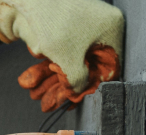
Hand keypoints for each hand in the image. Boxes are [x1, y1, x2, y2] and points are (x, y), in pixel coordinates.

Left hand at [0, 0, 123, 105]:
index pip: (111, 65)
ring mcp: (82, 22)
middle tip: (54, 100)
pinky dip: (48, 64)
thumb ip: (78, 81)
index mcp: (112, 28)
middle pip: (88, 62)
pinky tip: (33, 81)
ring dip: (54, 78)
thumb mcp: (69, 60)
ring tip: (38, 95)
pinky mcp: (64, 24)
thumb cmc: (53, 24)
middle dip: (67, 83)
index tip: (78, 97)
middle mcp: (101, 23)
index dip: (94, 84)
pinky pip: (60, 49)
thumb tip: (78, 92)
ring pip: (70, 58)